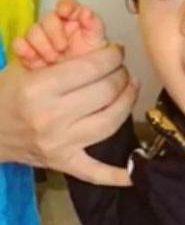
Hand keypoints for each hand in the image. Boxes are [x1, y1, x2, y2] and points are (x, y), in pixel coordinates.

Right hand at [0, 44, 137, 185]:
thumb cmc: (6, 93)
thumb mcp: (28, 67)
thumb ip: (65, 57)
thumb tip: (106, 49)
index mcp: (39, 89)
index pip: (93, 67)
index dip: (112, 55)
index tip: (116, 51)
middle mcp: (51, 117)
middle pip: (106, 91)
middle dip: (121, 74)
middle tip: (120, 68)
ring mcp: (59, 144)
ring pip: (111, 121)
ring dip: (128, 101)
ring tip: (131, 86)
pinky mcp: (62, 163)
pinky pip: (93, 171)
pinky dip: (115, 175)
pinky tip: (132, 173)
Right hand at [13, 0, 106, 68]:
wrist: (80, 82)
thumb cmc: (91, 58)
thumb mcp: (98, 42)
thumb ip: (94, 24)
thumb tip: (86, 11)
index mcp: (74, 19)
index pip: (66, 5)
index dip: (64, 6)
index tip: (65, 12)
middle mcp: (56, 26)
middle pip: (47, 17)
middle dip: (54, 32)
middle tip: (62, 48)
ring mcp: (41, 38)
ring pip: (32, 31)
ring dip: (42, 45)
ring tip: (53, 59)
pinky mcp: (29, 51)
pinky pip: (19, 44)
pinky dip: (24, 50)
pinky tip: (34, 58)